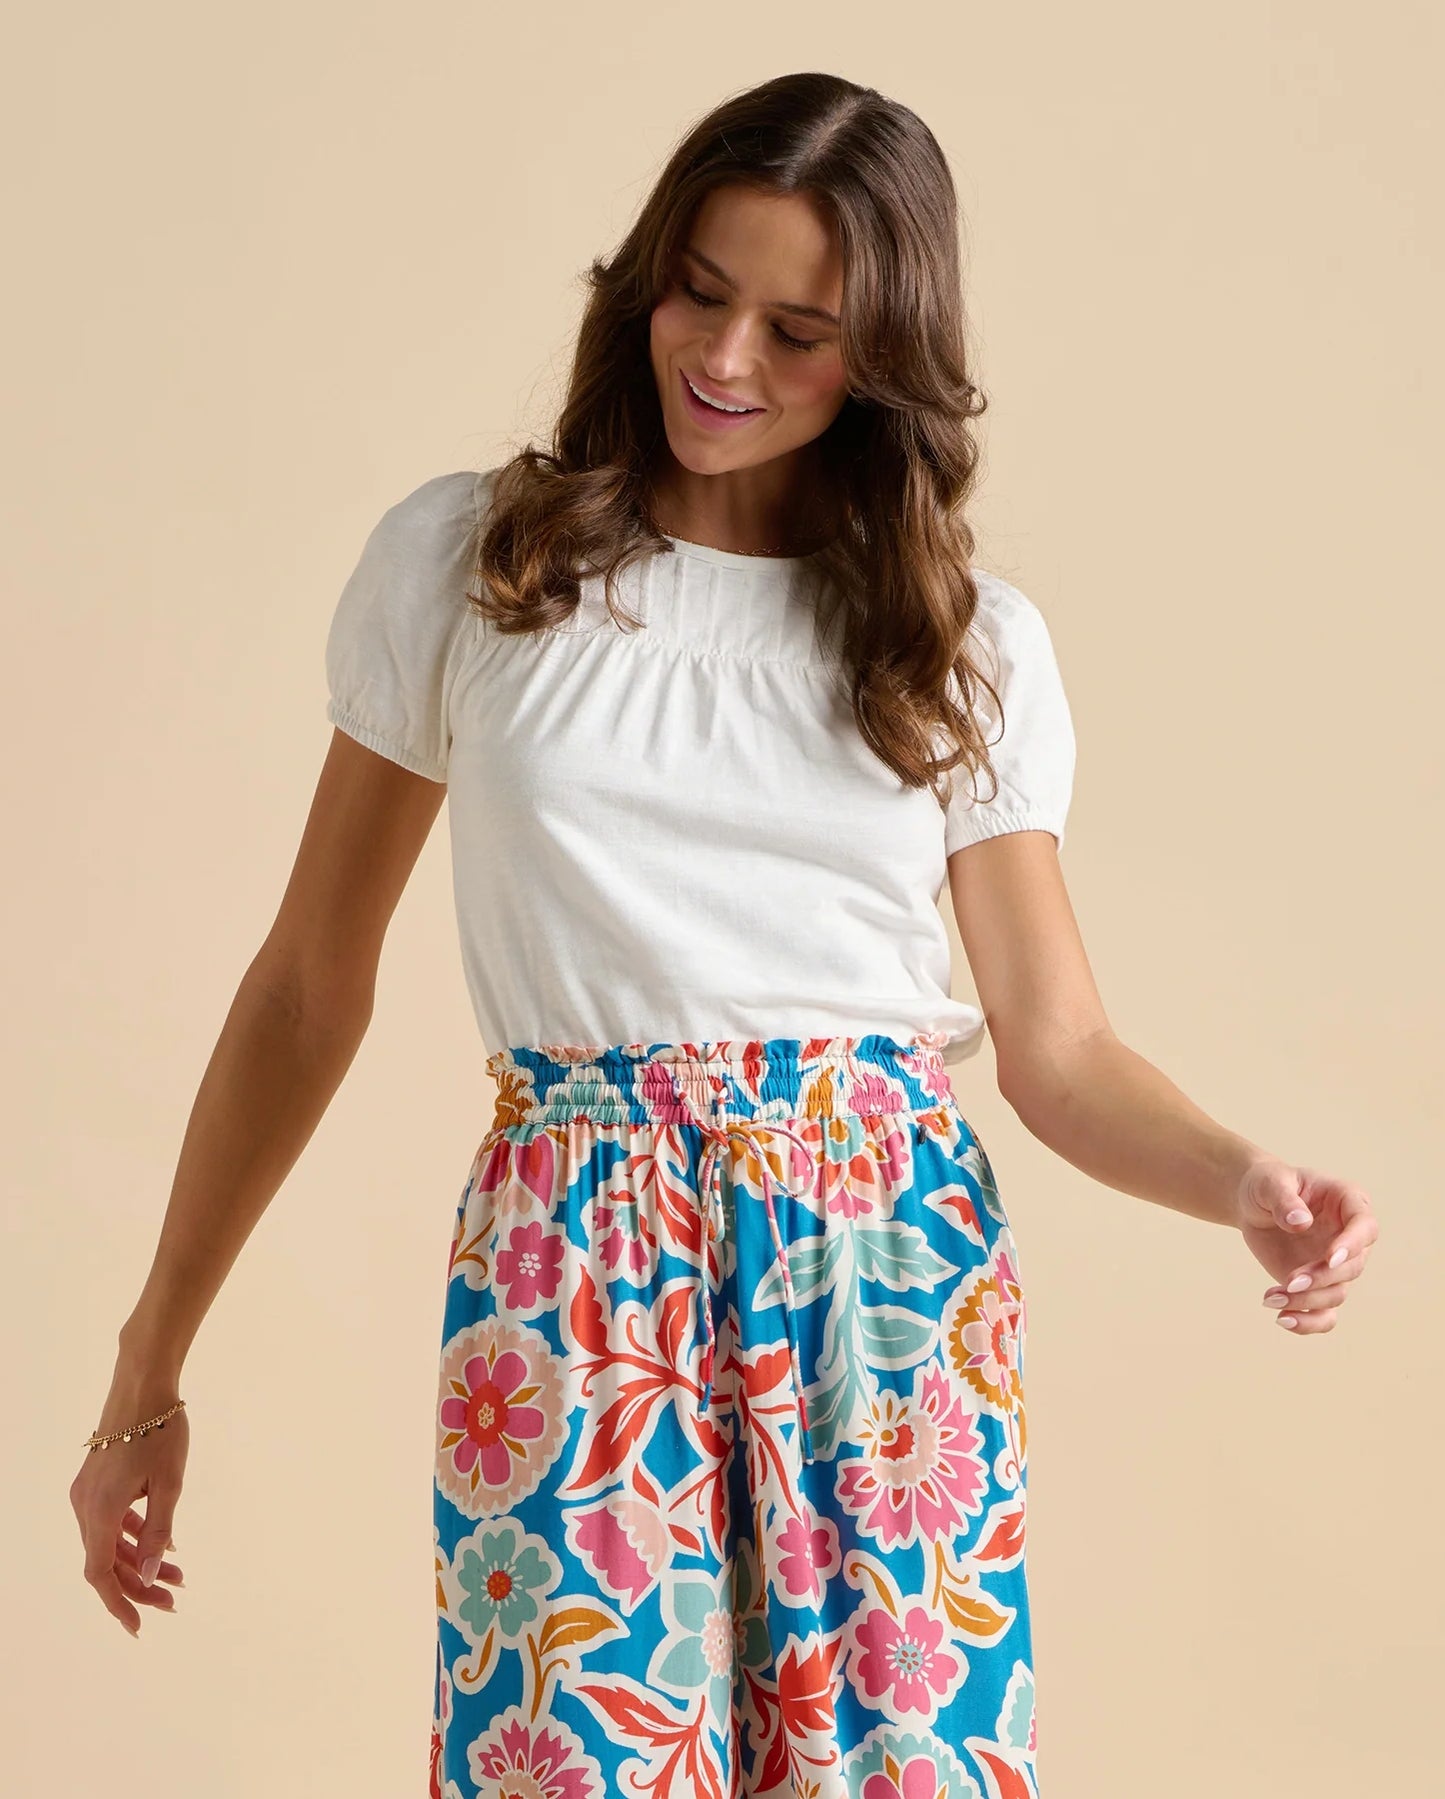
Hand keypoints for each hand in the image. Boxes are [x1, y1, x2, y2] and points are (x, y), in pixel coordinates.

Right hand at [70, 1379, 188, 1636]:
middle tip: (174, 1598)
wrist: (143, 1385)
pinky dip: (133, 1536)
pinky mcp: (96, 1481)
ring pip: (109, 1541)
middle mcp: (85, 1506)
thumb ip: (157, 1533)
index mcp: (99, 1511)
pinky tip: (162, 1543)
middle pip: (107, 1561)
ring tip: (178, 1575)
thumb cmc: (160, 1431)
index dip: (119, 1602)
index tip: (139, 1626)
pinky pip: (110, 1521)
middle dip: (139, 1584)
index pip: (100, 1574)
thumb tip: (149, 1576)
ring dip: (139, 1560)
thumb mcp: (169, 1485)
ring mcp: (87, 1493)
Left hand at [1233, 1156, 1378, 1333]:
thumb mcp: (1270, 1183)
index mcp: (1348, 1202)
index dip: (1352, 1244)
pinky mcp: (1318, 1286)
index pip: (1364, 1226)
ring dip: (1308, 1302)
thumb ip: (1284, 1200)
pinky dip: (1308, 1322)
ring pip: (1337, 1294)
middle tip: (1289, 1282)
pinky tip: (1283, 1318)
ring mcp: (1335, 1265)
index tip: (1329, 1258)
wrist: (1252, 1204)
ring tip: (1271, 1298)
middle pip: (1352, 1268)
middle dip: (1322, 1279)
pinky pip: (1325, 1314)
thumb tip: (1300, 1222)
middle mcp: (1349, 1237)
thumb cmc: (1266, 1185)